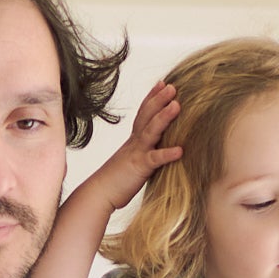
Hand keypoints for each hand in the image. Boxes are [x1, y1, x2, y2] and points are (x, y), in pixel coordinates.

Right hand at [88, 81, 182, 213]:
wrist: (98, 194)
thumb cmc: (115, 181)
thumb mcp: (130, 161)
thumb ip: (142, 152)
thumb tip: (154, 149)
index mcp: (133, 140)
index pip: (143, 113)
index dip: (152, 97)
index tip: (162, 83)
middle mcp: (135, 142)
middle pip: (147, 115)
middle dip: (159, 99)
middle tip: (172, 86)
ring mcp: (137, 153)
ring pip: (151, 131)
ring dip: (164, 117)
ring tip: (177, 104)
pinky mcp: (139, 168)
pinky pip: (155, 159)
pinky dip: (167, 154)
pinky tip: (180, 150)